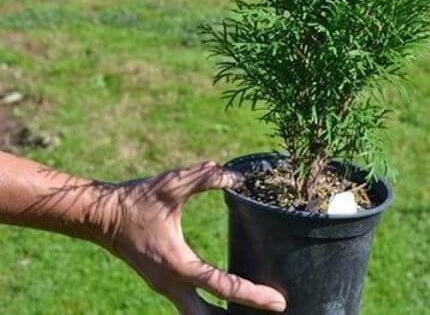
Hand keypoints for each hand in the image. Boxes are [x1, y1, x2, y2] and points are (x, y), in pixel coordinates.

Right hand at [100, 160, 285, 313]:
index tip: (279, 302)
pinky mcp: (162, 283)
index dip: (253, 295)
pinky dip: (209, 308)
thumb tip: (234, 175)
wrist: (103, 216)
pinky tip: (225, 300)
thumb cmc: (137, 200)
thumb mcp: (171, 185)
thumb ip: (203, 178)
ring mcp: (164, 287)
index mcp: (179, 264)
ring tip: (252, 308)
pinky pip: (189, 305)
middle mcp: (171, 283)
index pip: (223, 286)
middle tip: (273, 309)